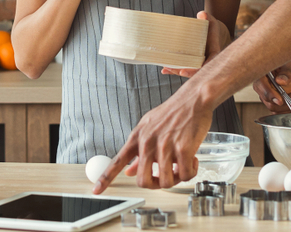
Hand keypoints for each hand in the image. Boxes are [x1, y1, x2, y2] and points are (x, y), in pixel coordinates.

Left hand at [93, 90, 213, 192]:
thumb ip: (138, 151)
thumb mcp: (149, 127)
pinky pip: (185, 175)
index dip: (105, 178)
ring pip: (166, 182)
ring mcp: (165, 146)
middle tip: (166, 177)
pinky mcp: (183, 148)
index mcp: (138, 137)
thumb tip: (128, 171)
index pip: (117, 161)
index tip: (96, 191)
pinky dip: (190, 172)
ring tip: (183, 164)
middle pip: (143, 181)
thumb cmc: (173, 113)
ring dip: (177, 178)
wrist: (194, 99)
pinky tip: (192, 160)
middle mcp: (148, 142)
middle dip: (156, 184)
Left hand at [161, 10, 229, 78]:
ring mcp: (198, 62)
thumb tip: (201, 14)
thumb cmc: (211, 26)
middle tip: (171, 69)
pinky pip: (183, 67)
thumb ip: (207, 18)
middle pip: (196, 71)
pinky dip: (174, 70)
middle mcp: (207, 60)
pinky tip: (164, 70)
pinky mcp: (192, 61)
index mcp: (214, 53)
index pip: (207, 65)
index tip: (185, 71)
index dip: (197, 70)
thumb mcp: (211, 21)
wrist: (210, 32)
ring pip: (188, 70)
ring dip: (177, 71)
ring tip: (165, 68)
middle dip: (184, 72)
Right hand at [253, 54, 290, 113]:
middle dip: (284, 102)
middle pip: (266, 99)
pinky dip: (289, 109)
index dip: (268, 93)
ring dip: (289, 106)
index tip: (280, 100)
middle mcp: (263, 83)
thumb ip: (287, 70)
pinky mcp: (276, 98)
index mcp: (263, 71)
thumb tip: (280, 81)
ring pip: (273, 106)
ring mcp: (269, 92)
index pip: (260, 85)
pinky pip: (278, 109)